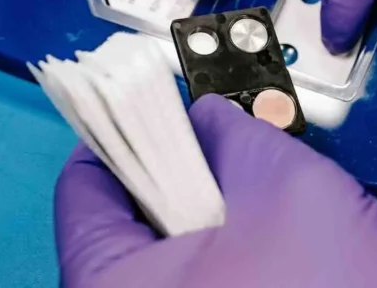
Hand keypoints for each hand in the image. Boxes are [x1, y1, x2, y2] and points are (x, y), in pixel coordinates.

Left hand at [54, 94, 376, 287]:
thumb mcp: (290, 193)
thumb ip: (236, 138)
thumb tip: (211, 119)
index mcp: (115, 287)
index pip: (86, 186)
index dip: (128, 131)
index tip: (160, 106)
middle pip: (131, 220)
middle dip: (184, 174)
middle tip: (231, 152)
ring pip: (177, 255)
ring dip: (219, 218)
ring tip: (272, 209)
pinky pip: (209, 284)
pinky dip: (237, 257)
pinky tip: (285, 252)